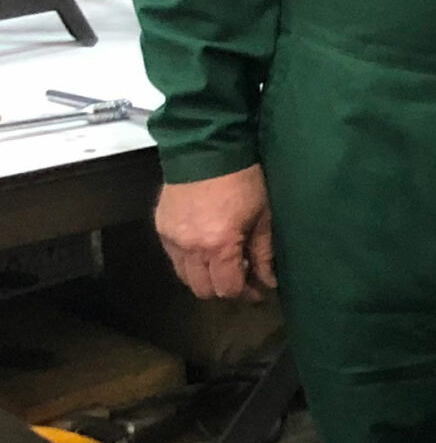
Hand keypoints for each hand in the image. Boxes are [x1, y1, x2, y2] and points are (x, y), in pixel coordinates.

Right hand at [157, 166, 276, 301]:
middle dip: (223, 288)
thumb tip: (268, 281)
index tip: (257, 289)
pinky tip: (205, 248)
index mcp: (218, 245)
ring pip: (184, 276)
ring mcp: (170, 238)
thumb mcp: (263, 217)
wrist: (207, 149)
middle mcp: (189, 247)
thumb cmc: (244, 181)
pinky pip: (173, 257)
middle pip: (202, 289)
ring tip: (222, 262)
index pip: (227, 288)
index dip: (244, 293)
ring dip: (203, 276)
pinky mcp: (160, 227)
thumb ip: (263, 253)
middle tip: (240, 277)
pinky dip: (189, 260)